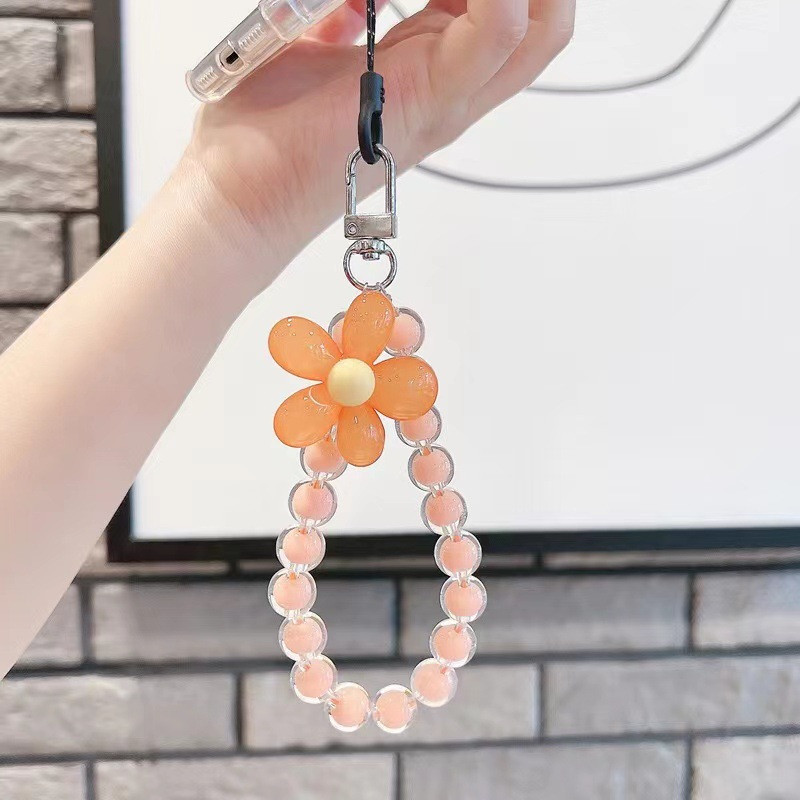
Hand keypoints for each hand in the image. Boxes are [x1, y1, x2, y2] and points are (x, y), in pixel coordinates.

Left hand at [185, 0, 574, 284]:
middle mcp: (451, 86)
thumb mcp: (313, 42)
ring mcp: (446, 97)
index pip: (506, 4)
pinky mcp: (427, 98)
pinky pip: (496, 29)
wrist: (238, 196)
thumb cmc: (265, 137)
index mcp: (429, 66)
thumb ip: (345, 10)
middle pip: (546, 16)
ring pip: (542, 24)